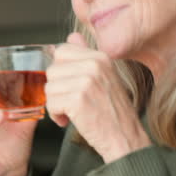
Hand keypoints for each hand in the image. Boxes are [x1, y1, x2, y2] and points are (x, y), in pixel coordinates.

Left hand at [45, 33, 150, 162]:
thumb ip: (86, 55)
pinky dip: (57, 116)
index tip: (71, 86)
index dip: (61, 72)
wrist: (125, 139)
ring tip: (73, 112)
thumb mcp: (105, 77)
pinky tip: (70, 120)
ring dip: (56, 104)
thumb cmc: (114, 113)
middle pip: (52, 70)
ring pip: (49, 87)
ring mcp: (86, 81)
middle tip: (72, 102)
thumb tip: (72, 37)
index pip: (61, 51)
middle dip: (57, 90)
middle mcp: (94, 65)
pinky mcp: (78, 99)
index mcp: (100, 57)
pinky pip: (51, 103)